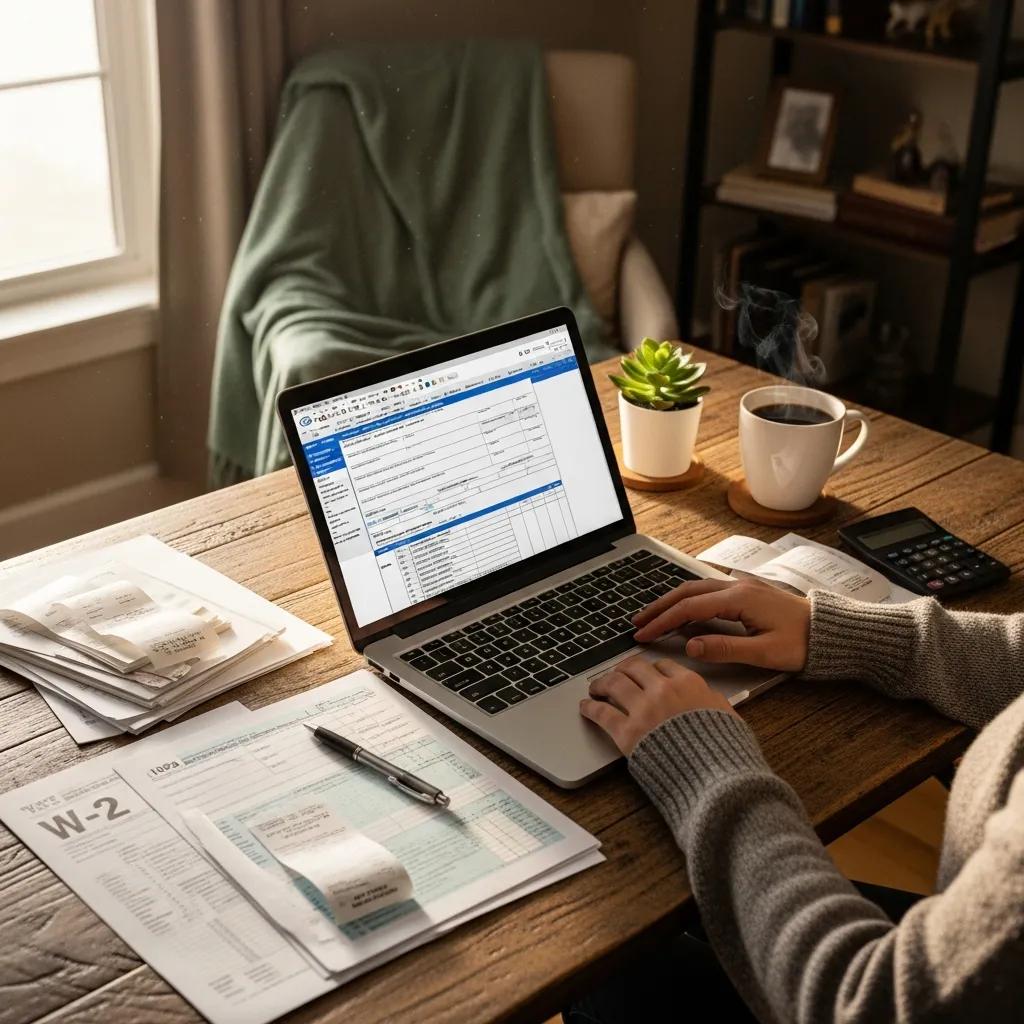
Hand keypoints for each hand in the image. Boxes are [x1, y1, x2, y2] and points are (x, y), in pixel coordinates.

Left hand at [579, 655, 735, 755]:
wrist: (716, 780)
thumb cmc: (725, 753)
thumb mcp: (729, 717)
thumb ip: (712, 701)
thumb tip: (707, 697)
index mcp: (689, 684)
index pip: (662, 666)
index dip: (649, 669)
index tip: (642, 674)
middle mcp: (663, 690)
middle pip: (633, 668)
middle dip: (621, 670)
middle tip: (615, 675)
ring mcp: (643, 710)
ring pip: (613, 683)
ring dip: (601, 683)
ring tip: (595, 688)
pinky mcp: (627, 733)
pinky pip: (602, 713)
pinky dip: (590, 707)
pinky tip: (585, 707)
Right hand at [632, 578, 810, 672]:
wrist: (832, 631)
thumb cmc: (803, 644)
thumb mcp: (765, 653)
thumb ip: (725, 649)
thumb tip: (690, 646)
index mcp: (739, 599)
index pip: (689, 609)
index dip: (663, 622)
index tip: (644, 636)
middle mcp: (737, 587)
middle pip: (686, 593)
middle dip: (659, 607)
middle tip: (637, 623)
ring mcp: (742, 587)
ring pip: (696, 590)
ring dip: (671, 602)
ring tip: (652, 616)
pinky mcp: (747, 593)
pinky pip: (708, 592)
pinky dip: (687, 600)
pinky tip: (681, 610)